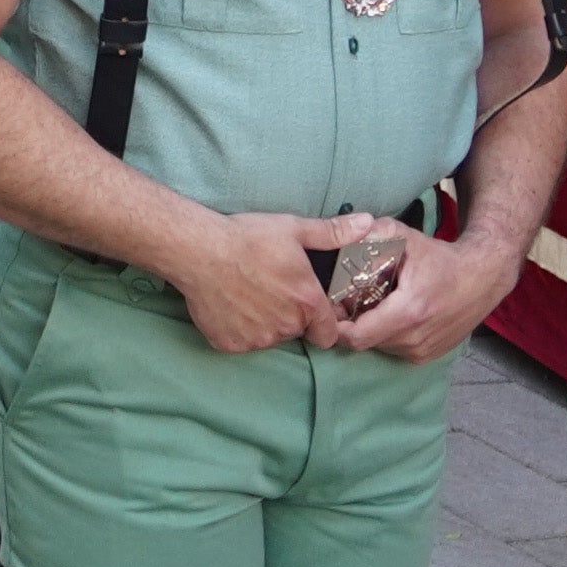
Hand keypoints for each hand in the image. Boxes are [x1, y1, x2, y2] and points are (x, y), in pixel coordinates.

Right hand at [169, 211, 357, 355]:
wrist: (197, 249)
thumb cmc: (246, 237)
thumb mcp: (293, 229)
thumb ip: (333, 232)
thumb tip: (369, 223)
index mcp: (307, 302)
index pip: (329, 334)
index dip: (322, 322)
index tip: (309, 308)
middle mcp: (285, 326)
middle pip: (296, 331)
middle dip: (288, 316)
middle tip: (270, 289)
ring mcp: (256, 339)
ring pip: (269, 337)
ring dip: (264, 323)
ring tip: (247, 294)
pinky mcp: (230, 344)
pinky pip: (242, 341)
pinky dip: (238, 329)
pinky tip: (229, 304)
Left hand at [322, 218, 517, 363]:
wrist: (483, 279)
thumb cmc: (441, 258)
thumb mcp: (406, 237)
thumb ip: (371, 234)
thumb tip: (339, 235)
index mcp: (409, 311)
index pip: (357, 336)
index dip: (337, 325)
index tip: (330, 307)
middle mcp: (416, 338)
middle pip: (364, 341)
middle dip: (350, 324)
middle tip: (345, 302)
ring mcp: (423, 351)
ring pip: (379, 346)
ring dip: (369, 330)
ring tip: (370, 305)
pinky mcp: (428, 356)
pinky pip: (394, 350)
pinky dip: (386, 335)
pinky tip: (390, 314)